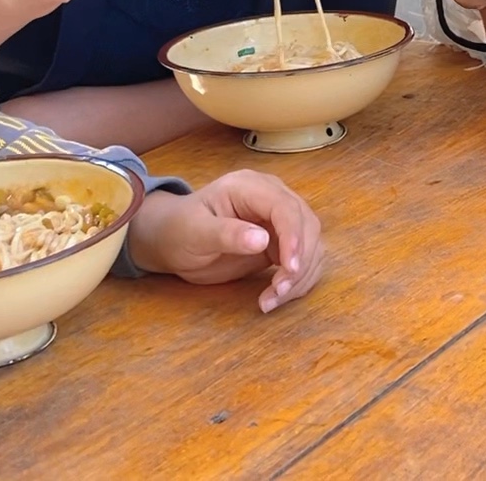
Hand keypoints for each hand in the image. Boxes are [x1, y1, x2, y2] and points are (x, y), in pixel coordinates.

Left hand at [127, 170, 323, 311]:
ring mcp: (279, 219)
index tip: (290, 268)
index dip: (294, 237)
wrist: (173, 238)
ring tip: (273, 299)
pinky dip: (299, 280)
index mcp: (250, 187)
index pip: (286, 207)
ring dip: (301, 275)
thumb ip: (227, 234)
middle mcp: (272, 197)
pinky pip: (304, 259)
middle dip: (300, 261)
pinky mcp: (282, 241)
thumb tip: (262, 240)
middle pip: (307, 225)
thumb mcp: (195, 232)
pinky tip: (277, 296)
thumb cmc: (179, 230)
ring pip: (312, 244)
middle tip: (279, 291)